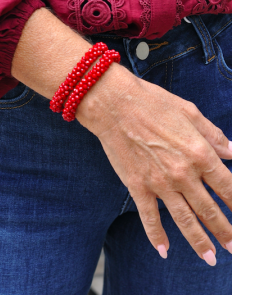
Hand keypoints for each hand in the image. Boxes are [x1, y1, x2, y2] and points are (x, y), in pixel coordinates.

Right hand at [76, 63, 231, 265]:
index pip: (227, 186)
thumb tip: (232, 151)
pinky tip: (164, 250)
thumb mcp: (189, 111)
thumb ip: (213, 134)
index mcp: (199, 152)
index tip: (246, 217)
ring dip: (199, 241)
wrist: (115, 104)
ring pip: (185, 219)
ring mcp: (160, 183)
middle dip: (224, 230)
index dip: (239, 204)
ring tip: (210, 258)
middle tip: (234, 246)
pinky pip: (150, 217)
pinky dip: (157, 236)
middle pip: (209, 209)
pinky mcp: (138, 186)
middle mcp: (183, 173)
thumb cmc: (152, 102)